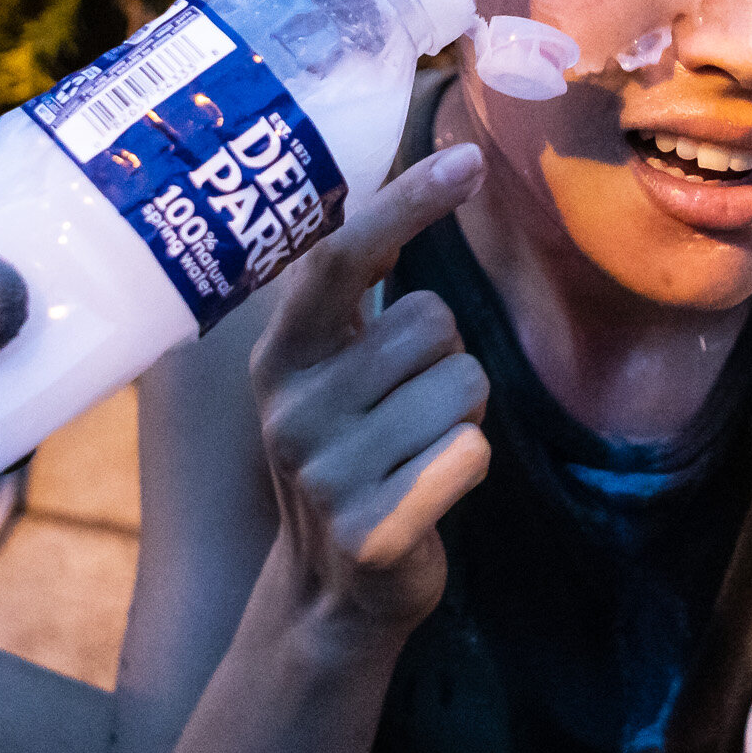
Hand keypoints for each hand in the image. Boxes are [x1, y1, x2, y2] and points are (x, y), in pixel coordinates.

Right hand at [248, 143, 492, 636]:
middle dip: (444, 359)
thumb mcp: (327, 372)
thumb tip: (395, 177)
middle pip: (432, 322)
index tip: (468, 159)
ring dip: (460, 417)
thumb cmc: (350, 455)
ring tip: (413, 455)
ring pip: (462, 385)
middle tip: (404, 412)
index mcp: (282, 353)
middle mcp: (291, 405)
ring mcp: (325, 471)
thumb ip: (349, 292)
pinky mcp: (371, 530)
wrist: (330, 593)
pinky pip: (468, 453)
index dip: (404, 204)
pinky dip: (466, 468)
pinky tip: (426, 495)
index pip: (339, 257)